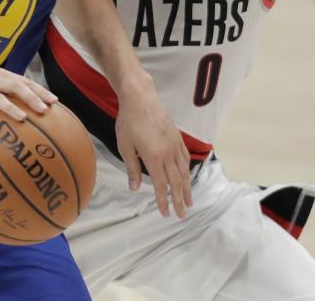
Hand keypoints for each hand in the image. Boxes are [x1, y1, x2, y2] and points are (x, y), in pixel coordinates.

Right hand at [0, 69, 57, 126]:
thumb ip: (13, 95)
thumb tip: (38, 109)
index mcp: (3, 76)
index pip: (25, 82)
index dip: (40, 91)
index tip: (54, 101)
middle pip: (15, 86)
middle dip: (31, 97)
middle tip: (43, 109)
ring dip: (10, 108)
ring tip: (22, 118)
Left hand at [115, 76, 192, 217]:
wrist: (140, 99)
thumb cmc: (129, 122)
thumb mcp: (125, 147)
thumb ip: (132, 169)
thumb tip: (135, 188)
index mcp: (154, 158)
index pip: (160, 185)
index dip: (163, 201)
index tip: (165, 214)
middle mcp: (168, 153)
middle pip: (176, 182)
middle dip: (179, 200)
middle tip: (182, 214)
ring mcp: (175, 145)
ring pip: (184, 171)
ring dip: (187, 188)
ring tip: (189, 201)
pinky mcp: (177, 137)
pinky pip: (185, 157)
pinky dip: (187, 169)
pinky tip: (187, 176)